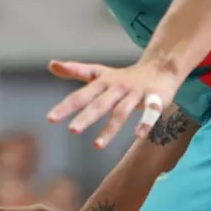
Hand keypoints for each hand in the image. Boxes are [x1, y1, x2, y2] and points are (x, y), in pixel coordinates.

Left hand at [45, 58, 182, 148]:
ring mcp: (136, 93)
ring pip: (121, 111)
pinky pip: (151, 112)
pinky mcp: (155, 98)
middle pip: (99, 104)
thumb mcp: (99, 72)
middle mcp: (117, 87)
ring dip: (109, 128)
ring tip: (97, 145)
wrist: (159, 67)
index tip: (50, 119)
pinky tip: (138, 135)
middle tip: (72, 130)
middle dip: (86, 117)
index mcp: (102, 82)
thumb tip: (51, 64)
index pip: (80, 95)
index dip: (65, 107)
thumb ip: (75, 70)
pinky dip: (145, 123)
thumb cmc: (124, 76)